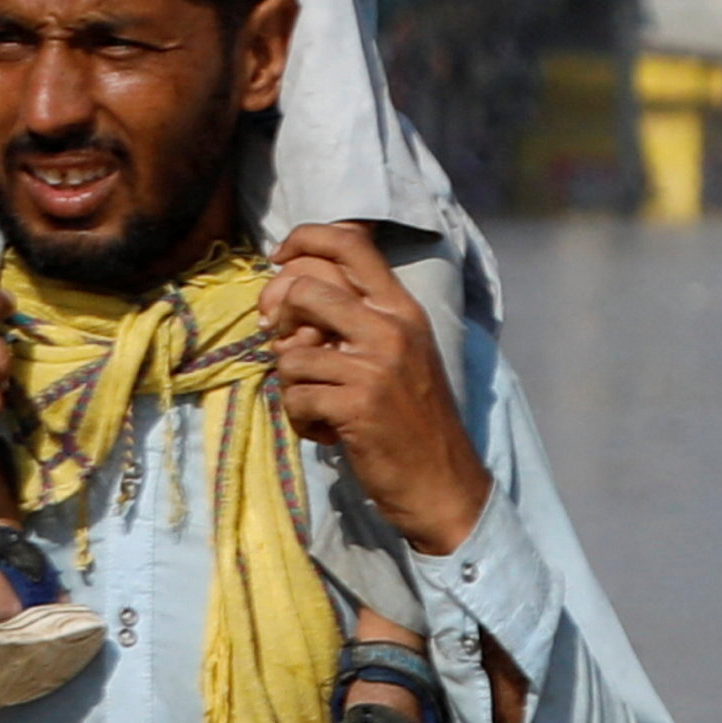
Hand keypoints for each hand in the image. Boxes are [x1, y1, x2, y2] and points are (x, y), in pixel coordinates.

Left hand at [265, 228, 486, 556]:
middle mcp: (391, 328)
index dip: (304, 239)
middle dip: (279, 314)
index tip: (282, 258)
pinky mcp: (357, 404)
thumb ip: (356, 320)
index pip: (351, 243)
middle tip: (285, 344)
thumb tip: (289, 297)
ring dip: (291, 385)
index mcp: (402, 309)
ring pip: (291, 352)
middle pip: (306, 287)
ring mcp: (375, 366)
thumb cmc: (413, 421)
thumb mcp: (397, 355)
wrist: (442, 483)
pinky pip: (295, 397)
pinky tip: (327, 433)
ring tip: (319, 406)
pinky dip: (300, 421)